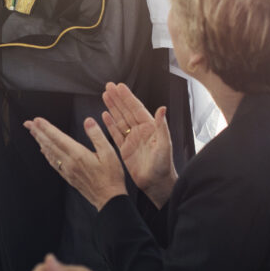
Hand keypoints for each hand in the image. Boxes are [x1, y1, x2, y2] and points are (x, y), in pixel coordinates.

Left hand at [23, 116, 126, 210]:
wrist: (108, 198)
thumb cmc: (111, 176)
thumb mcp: (109, 153)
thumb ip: (97, 135)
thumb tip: (88, 121)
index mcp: (78, 155)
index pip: (58, 138)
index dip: (46, 128)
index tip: (37, 120)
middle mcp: (69, 162)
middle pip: (49, 144)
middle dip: (38, 132)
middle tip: (28, 123)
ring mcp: (67, 170)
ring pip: (49, 153)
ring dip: (40, 142)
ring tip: (34, 133)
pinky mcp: (68, 176)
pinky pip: (53, 163)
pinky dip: (46, 154)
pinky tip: (44, 150)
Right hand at [102, 83, 176, 206]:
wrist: (156, 184)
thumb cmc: (164, 166)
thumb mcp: (165, 145)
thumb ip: (162, 127)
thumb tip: (162, 109)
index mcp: (150, 128)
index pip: (136, 108)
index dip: (127, 97)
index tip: (119, 86)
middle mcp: (140, 131)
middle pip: (126, 110)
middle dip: (117, 98)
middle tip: (108, 86)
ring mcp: (132, 139)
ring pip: (119, 119)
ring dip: (112, 108)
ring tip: (105, 96)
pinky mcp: (125, 149)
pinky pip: (116, 133)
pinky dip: (110, 124)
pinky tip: (104, 115)